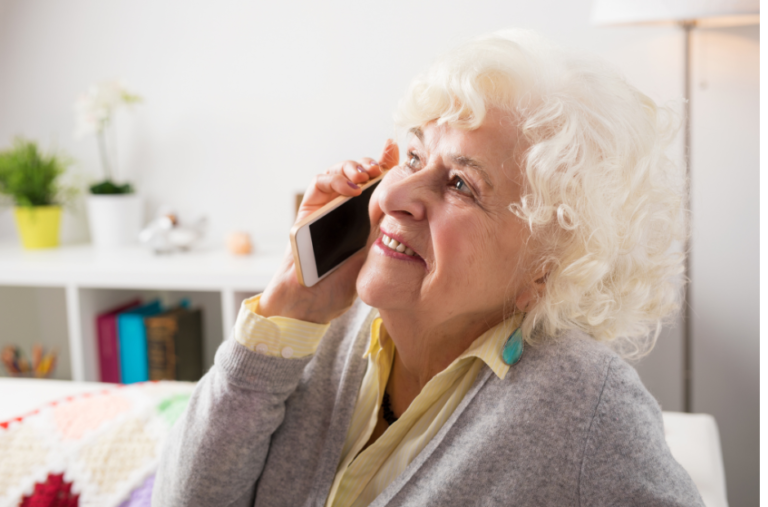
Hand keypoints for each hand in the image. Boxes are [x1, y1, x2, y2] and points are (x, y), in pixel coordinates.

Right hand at [259, 140, 399, 323]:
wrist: (313, 303)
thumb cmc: (342, 284)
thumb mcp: (374, 249)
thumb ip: (385, 223)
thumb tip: (405, 197)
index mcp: (366, 217)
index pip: (378, 184)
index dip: (388, 164)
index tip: (400, 152)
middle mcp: (346, 209)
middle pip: (358, 173)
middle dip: (371, 163)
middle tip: (382, 167)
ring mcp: (325, 207)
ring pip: (338, 172)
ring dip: (353, 166)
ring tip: (366, 174)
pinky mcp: (307, 209)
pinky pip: (319, 184)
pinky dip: (335, 178)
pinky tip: (351, 187)